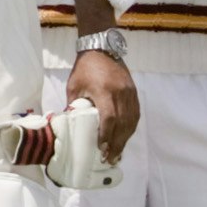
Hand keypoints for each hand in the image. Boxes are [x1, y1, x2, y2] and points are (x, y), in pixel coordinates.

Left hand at [68, 37, 139, 169]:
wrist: (102, 48)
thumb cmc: (84, 68)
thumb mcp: (74, 86)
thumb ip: (74, 106)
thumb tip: (71, 127)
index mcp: (104, 90)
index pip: (109, 118)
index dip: (106, 135)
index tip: (101, 148)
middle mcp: (120, 92)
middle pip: (122, 123)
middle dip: (117, 144)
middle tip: (110, 159)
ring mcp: (129, 92)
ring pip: (131, 120)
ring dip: (125, 139)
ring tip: (118, 153)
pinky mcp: (134, 91)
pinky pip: (135, 114)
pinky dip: (131, 128)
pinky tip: (125, 138)